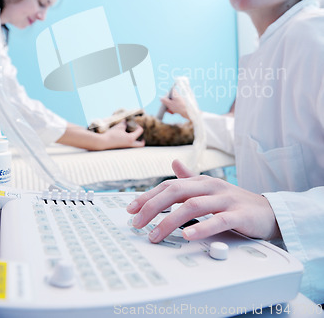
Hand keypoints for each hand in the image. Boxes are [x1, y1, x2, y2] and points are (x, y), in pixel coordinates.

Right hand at [103, 121, 144, 148]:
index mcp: (131, 139)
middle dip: (142, 140)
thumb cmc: (111, 134)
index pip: (140, 131)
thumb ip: (125, 123)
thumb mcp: (119, 127)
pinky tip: (125, 137)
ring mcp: (126, 148)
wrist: (103, 142)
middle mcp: (130, 144)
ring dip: (136, 141)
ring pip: (136, 146)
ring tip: (132, 135)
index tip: (132, 124)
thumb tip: (127, 121)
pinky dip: (130, 142)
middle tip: (140, 136)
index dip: (138, 126)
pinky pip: (130, 146)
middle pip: (141, 144)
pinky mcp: (122, 149)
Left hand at [127, 160, 279, 241]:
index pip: (169, 186)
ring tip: (155, 234)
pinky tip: (188, 235)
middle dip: (152, 207)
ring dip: (170, 220)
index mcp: (202, 182)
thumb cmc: (235, 202)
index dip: (149, 196)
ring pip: (193, 206)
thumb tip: (174, 164)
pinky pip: (218, 220)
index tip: (131, 209)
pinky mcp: (239, 214)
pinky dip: (202, 227)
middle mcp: (211, 187)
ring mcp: (225, 200)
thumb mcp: (210, 189)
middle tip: (136, 223)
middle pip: (176, 192)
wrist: (269, 212)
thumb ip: (191, 179)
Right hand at [160, 90, 188, 119]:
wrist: (188, 112)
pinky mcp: (180, 105)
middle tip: (167, 108)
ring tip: (171, 111)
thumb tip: (161, 98)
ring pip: (171, 103)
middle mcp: (177, 95)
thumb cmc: (179, 107)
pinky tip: (173, 112)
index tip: (164, 101)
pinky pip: (174, 106)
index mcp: (174, 93)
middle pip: (169, 99)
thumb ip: (164, 100)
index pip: (168, 92)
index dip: (165, 97)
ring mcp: (179, 100)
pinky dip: (173, 109)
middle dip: (167, 105)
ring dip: (170, 108)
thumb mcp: (169, 104)